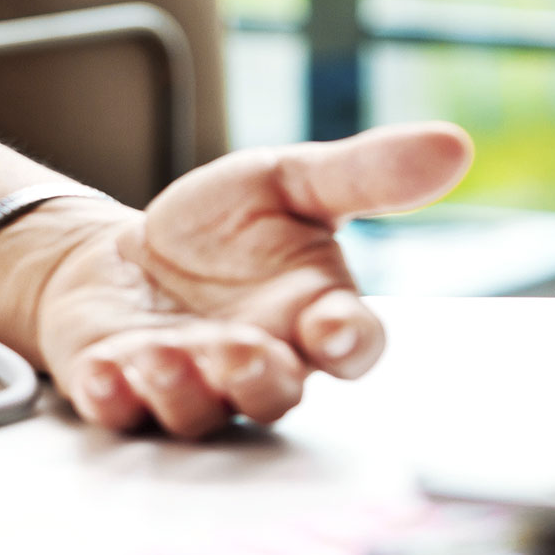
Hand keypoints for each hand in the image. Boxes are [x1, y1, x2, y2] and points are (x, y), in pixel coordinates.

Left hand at [29, 123, 474, 435]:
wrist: (122, 252)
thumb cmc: (218, 227)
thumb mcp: (285, 182)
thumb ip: (362, 174)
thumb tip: (452, 144)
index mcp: (311, 317)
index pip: (351, 345)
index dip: (348, 341)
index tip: (333, 326)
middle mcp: (257, 363)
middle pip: (274, 393)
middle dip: (256, 375)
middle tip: (237, 347)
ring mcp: (189, 384)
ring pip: (197, 409)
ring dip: (180, 388)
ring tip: (159, 353)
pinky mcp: (122, 389)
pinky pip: (120, 410)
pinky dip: (112, 395)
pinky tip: (102, 374)